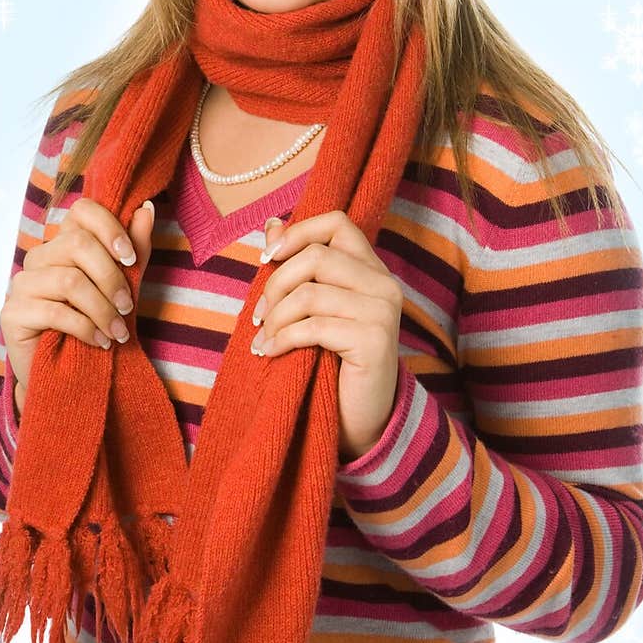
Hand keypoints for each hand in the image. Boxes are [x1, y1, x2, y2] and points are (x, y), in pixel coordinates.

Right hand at [0, 196, 155, 414]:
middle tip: (128, 306)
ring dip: (102, 309)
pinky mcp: (12, 313)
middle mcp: (39, 257)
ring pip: (69, 281)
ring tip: (118, 332)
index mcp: (64, 243)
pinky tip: (99, 341)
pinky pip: (55, 312)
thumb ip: (134, 248)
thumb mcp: (122, 284)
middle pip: (77, 244)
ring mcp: (22, 284)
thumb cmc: (96, 323)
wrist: (67, 374)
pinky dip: (86, 328)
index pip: (82, 210)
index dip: (109, 228)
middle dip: (110, 277)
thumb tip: (146, 208)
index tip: (130, 259)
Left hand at [252, 213, 402, 462]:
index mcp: (371, 269)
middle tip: (258, 315)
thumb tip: (270, 224)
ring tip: (264, 337)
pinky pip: (313, 327)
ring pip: (309, 293)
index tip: (266, 259)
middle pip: (315, 256)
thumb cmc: (332, 360)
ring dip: (275, 317)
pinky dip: (282, 339)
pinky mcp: (375, 340)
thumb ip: (295, 265)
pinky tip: (270, 352)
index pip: (336, 223)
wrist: (361, 419)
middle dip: (275, 284)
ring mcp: (383, 311)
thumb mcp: (312, 308)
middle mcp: (384, 284)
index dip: (297, 233)